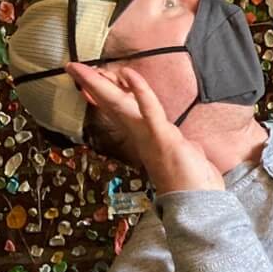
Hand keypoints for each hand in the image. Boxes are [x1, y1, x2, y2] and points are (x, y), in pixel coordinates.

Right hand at [66, 63, 224, 194]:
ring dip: (104, 84)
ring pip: (123, 105)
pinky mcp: (162, 136)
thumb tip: (182, 143)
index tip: (88, 81)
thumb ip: (177, 147)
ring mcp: (150, 136)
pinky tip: (128, 74)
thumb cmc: (192, 183)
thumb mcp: (181, 157)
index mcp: (144, 138)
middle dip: (93, 85)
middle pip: (113, 105)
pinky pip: (149, 109)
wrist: (199, 204)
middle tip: (74, 67)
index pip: (120, 111)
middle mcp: (142, 136)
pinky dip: (139, 90)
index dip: (104, 94)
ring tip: (86, 68)